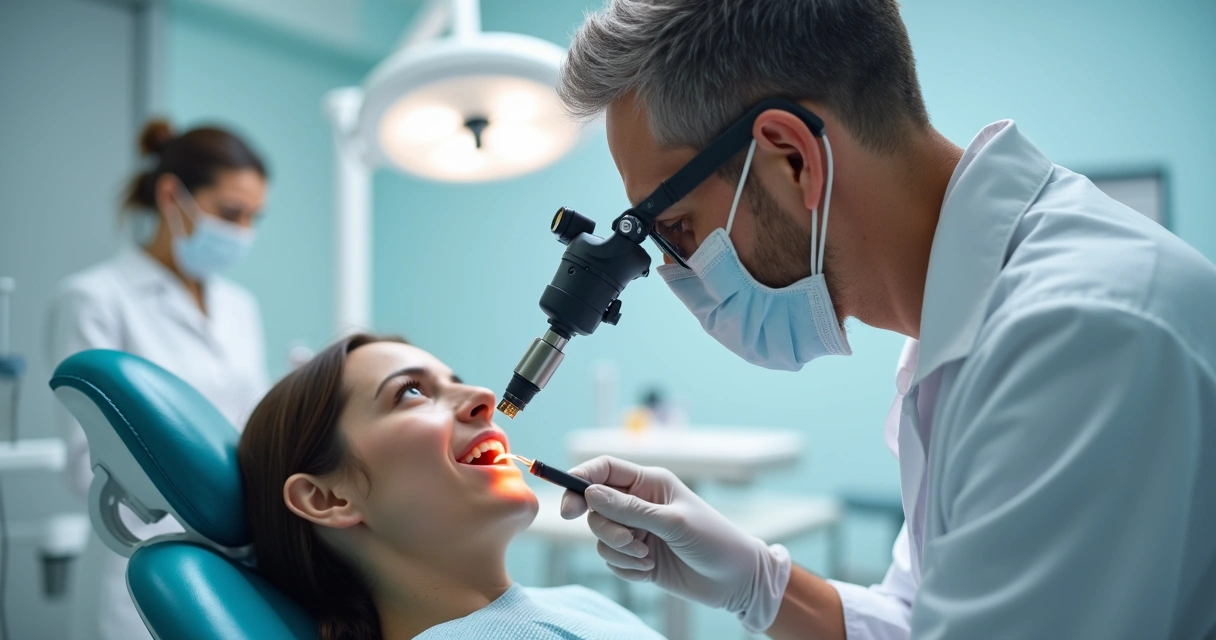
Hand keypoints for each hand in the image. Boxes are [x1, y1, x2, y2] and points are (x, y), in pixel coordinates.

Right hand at [561, 456, 790, 631]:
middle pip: (595, 506)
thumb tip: (590, 493)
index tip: (569, 506)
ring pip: (600, 536)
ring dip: (619, 551)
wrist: (735, 581)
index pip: (604, 470)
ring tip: (647, 558)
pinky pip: (611, 560)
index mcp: (650, 483)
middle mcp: (638, 504)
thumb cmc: (714, 541)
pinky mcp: (636, 557)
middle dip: (605, 527)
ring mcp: (636, 530)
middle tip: (627, 541)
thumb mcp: (673, 523)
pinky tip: (650, 570)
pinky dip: (626, 567)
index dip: (580, 480)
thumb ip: (630, 509)